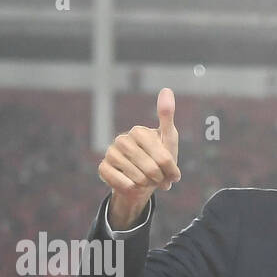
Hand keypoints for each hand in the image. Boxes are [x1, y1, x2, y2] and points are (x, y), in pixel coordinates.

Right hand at [97, 87, 180, 228]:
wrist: (142, 182)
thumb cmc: (158, 160)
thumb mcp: (168, 140)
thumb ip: (167, 117)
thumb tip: (167, 89)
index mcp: (139, 131)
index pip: (163, 157)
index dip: (171, 170)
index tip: (173, 174)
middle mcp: (122, 139)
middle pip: (150, 168)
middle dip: (159, 179)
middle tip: (159, 179)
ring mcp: (111, 153)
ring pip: (136, 176)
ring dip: (146, 184)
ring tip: (147, 181)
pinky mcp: (103, 167)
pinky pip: (120, 181)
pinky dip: (130, 186)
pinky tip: (133, 184)